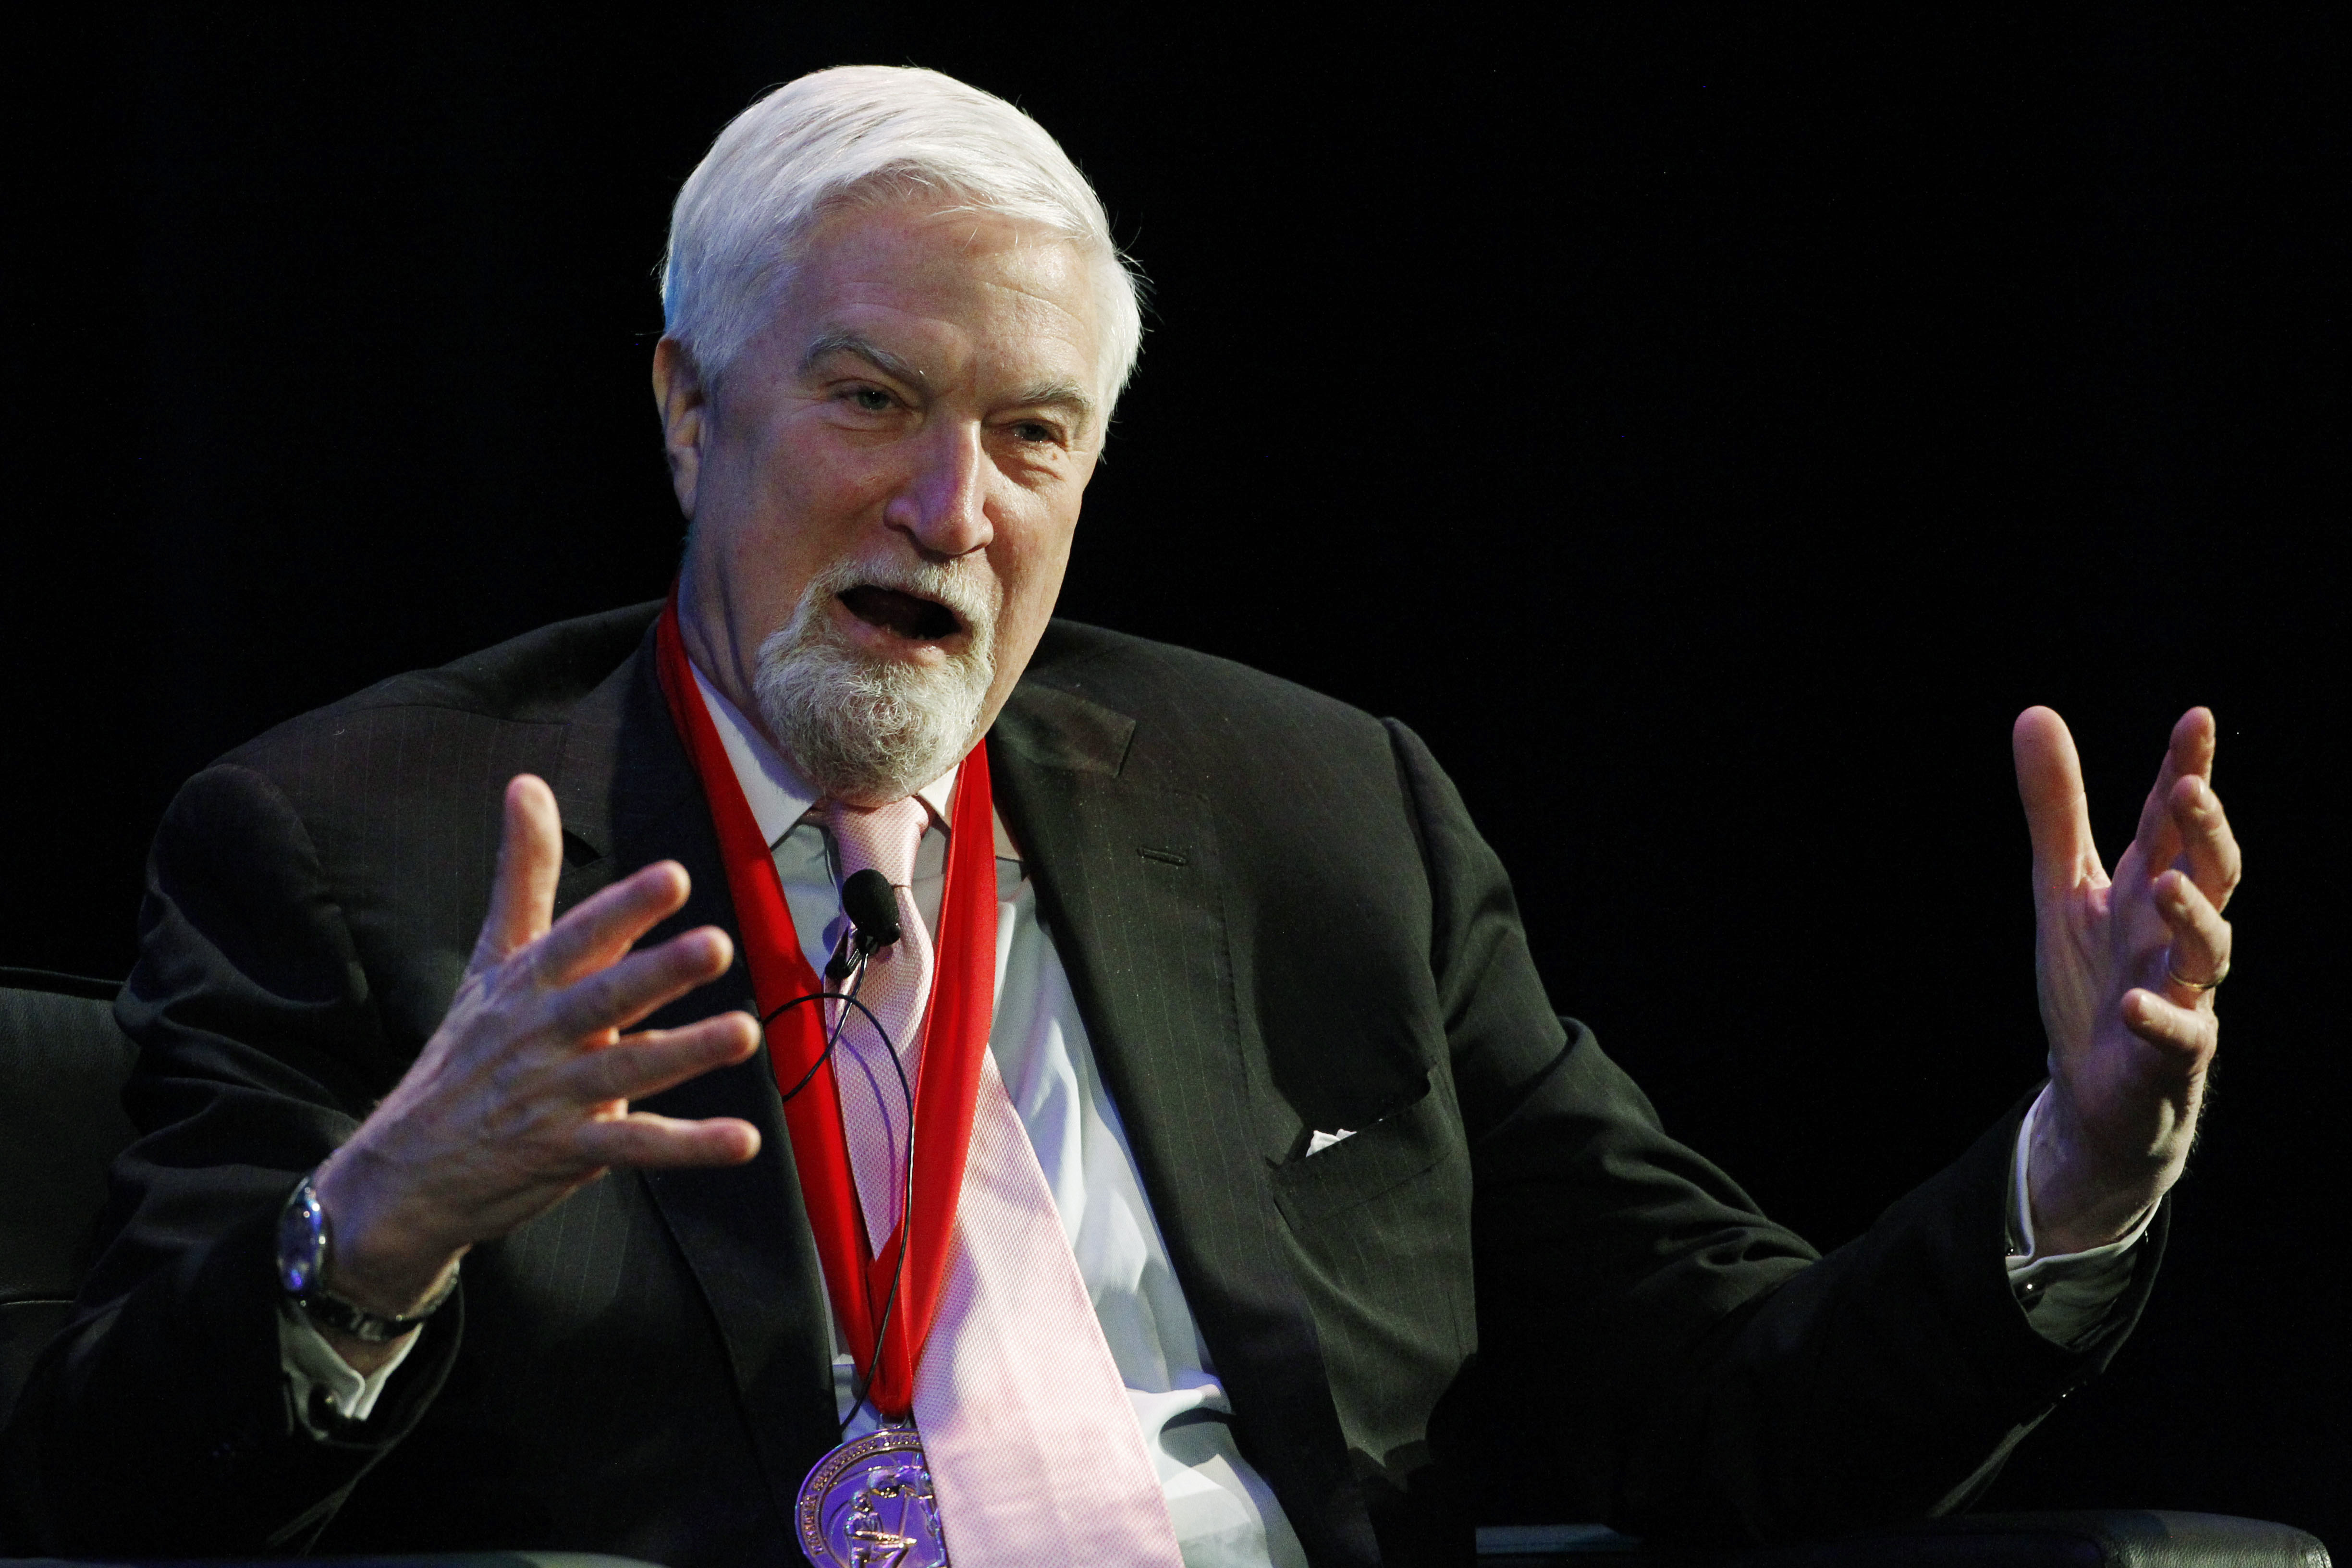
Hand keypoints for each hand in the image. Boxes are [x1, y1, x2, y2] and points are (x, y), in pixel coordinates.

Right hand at [310, 774, 759, 1360]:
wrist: (401, 1175)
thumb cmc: (462, 1054)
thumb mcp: (489, 960)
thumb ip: (522, 875)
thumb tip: (527, 782)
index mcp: (524, 985)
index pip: (576, 938)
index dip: (623, 910)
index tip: (673, 878)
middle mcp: (538, 1035)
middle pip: (603, 998)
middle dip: (658, 972)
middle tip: (718, 945)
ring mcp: (552, 1096)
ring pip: (627, 1068)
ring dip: (686, 1052)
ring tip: (744, 1032)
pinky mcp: (566, 1152)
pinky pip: (635, 1147)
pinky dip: (690, 1145)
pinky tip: (742, 1139)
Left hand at [2013, 707, 2238, 1254]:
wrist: (2094, 1089)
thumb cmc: (2092, 981)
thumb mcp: (2063, 886)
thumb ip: (2055, 809)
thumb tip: (2035, 712)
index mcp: (2149, 889)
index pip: (2171, 822)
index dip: (2185, 769)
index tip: (2197, 718)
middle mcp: (2174, 934)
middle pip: (2209, 874)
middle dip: (2205, 832)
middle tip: (2188, 788)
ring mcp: (2183, 992)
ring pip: (2209, 951)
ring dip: (2193, 917)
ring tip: (2168, 884)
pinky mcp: (2171, 1053)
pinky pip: (2179, 1035)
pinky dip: (2161, 1018)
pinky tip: (2138, 1003)